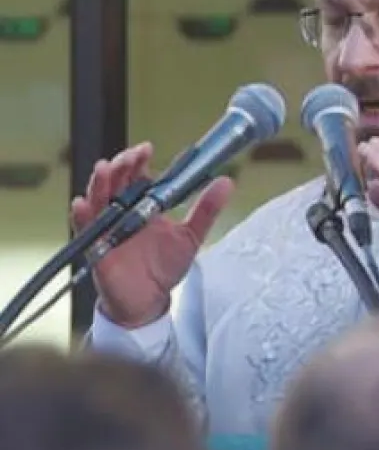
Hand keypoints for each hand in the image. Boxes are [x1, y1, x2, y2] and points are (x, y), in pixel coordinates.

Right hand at [69, 142, 233, 327]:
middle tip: (131, 157)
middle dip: (121, 166)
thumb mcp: (191, 235)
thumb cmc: (165, 267)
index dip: (139, 161)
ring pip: (98, 200)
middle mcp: (123, 213)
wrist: (151, 300)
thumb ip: (207, 210)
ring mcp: (107, 228)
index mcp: (143, 206)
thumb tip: (226, 182)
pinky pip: (85, 230)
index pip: (137, 176)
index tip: (147, 149)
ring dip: (100, 183)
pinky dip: (83, 216)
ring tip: (105, 168)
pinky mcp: (97, 248)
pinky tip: (82, 204)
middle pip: (116, 182)